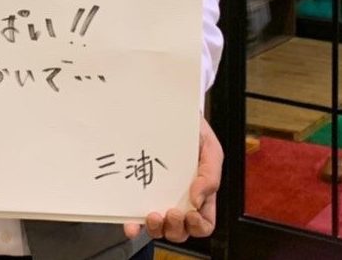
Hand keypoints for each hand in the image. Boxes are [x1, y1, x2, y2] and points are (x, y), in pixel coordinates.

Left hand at [124, 115, 221, 241]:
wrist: (166, 110)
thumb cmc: (190, 130)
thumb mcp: (209, 146)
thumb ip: (210, 173)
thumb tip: (197, 200)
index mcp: (200, 192)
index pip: (204, 222)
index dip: (199, 226)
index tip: (191, 214)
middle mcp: (179, 200)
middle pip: (182, 231)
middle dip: (177, 228)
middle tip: (172, 212)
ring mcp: (158, 198)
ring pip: (161, 229)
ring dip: (158, 229)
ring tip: (153, 215)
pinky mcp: (139, 194)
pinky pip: (135, 218)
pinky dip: (134, 226)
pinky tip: (132, 226)